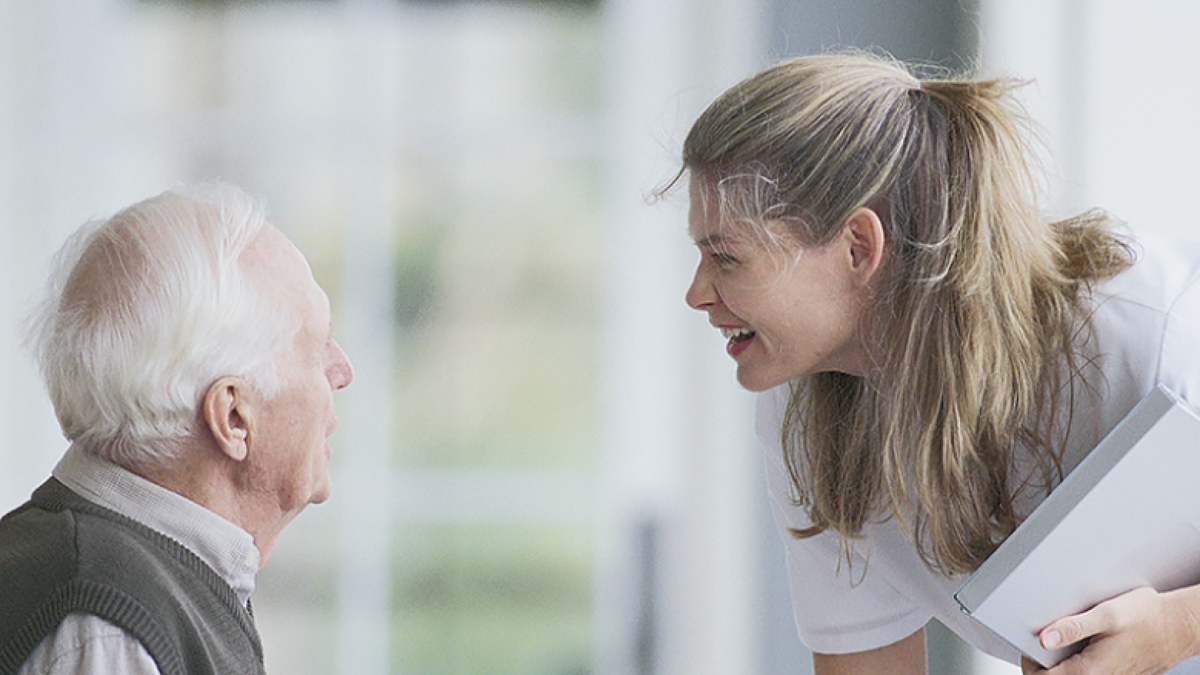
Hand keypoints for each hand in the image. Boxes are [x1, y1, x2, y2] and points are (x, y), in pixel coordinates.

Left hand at [1019, 586, 1199, 674]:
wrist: (1180, 625)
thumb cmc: (1148, 618)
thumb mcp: (1105, 614)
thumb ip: (1071, 627)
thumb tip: (1043, 638)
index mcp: (1089, 670)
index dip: (1029, 665)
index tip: (1027, 647)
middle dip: (1045, 664)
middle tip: (1042, 642)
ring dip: (1064, 662)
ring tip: (1063, 639)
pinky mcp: (1119, 674)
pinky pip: (1091, 673)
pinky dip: (1082, 660)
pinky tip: (1087, 642)